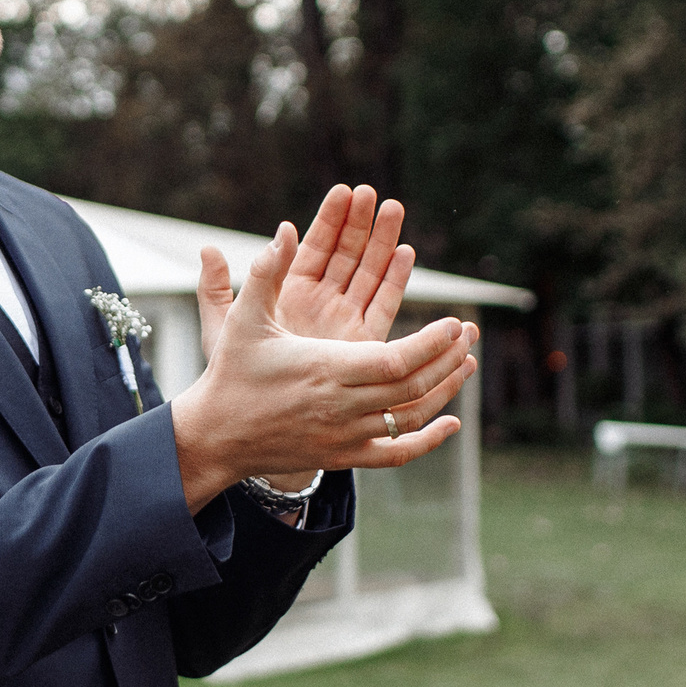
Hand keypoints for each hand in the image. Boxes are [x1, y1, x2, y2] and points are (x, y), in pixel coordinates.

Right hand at [170, 223, 477, 510]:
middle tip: (470, 336)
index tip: (455, 323)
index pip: (395, 360)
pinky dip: (427, 441)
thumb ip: (266, 274)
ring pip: (409, 418)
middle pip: (411, 387)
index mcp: (324, 369)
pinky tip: (451, 423)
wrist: (215, 436)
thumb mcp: (243, 319)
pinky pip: (395, 455)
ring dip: (445, 391)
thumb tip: (284, 229)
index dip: (432, 343)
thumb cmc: (231, 372)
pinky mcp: (342, 457)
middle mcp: (340, 405)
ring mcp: (343, 435)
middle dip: (447, 360)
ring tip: (467, 365)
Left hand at [196, 184, 417, 360]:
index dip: (330, 220)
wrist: (261, 417)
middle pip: (346, 255)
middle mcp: (321, 303)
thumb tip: (207, 247)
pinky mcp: (363, 344)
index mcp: (291, 293)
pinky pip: (382, 307)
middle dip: (361, 224)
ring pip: (368, 274)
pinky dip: (394, 280)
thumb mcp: (223, 327)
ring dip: (382, 242)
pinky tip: (404, 254)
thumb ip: (214, 288)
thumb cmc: (237, 375)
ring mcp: (344, 321)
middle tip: (373, 193)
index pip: (315, 248)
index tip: (344, 191)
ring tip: (394, 210)